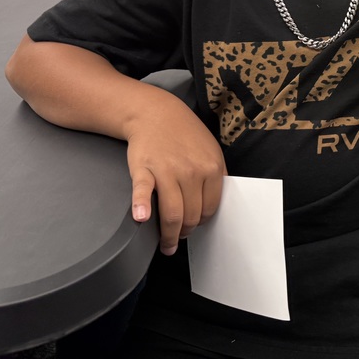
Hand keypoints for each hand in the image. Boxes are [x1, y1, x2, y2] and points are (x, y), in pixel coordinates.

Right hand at [125, 99, 226, 254]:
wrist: (155, 113)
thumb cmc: (184, 134)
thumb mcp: (211, 150)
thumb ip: (217, 176)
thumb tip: (216, 204)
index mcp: (212, 168)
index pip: (210, 208)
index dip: (202, 221)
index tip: (195, 227)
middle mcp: (192, 171)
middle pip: (191, 215)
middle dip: (185, 232)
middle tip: (179, 238)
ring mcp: (167, 171)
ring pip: (172, 213)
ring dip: (169, 235)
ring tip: (166, 244)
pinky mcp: (144, 169)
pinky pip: (143, 191)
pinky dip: (141, 206)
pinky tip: (142, 218)